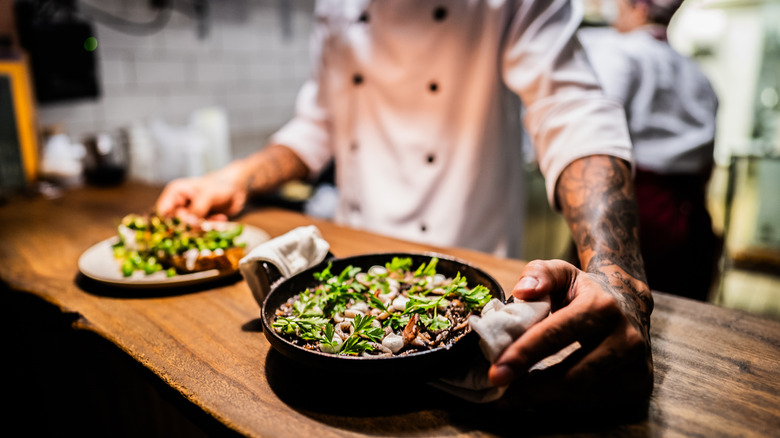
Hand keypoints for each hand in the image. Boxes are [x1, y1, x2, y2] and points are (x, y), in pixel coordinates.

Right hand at [155, 172, 246, 223]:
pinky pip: (200, 231)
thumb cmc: (220, 185)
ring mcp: (188, 214)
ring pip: (188, 229)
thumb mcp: (209, 194)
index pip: (162, 212)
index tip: (181, 231)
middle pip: (175, 224)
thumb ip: (197, 208)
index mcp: (174, 193)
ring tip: (217, 220)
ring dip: (203, 228)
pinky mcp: (198, 222)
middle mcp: (178, 204)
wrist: (236, 188)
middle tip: (205, 226)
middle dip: (190, 227)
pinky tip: (222, 219)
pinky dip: (210, 228)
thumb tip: (188, 223)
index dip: (168, 224)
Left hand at [488, 259, 652, 406]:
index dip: (523, 355)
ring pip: (581, 395)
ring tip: (514, 393)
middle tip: (499, 395)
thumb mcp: (562, 272)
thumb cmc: (585, 291)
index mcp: (601, 308)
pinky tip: (543, 394)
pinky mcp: (637, 385)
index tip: (496, 373)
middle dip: (531, 389)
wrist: (630, 305)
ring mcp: (635, 366)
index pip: (556, 335)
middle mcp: (625, 339)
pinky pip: (592, 402)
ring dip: (544, 399)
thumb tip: (522, 291)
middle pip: (571, 376)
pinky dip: (563, 402)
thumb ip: (539, 274)